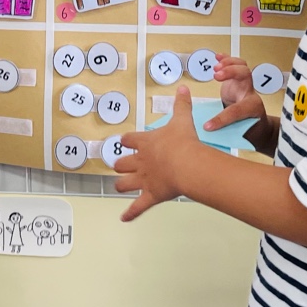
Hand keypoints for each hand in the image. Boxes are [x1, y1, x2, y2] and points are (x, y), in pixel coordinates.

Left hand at [114, 86, 203, 221]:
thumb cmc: (183, 143)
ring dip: (122, 185)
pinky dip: (131, 213)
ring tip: (120, 186)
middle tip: (121, 166)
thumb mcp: (182, 119)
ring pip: (124, 184)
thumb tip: (183, 88)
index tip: (125, 141)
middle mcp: (140, 162)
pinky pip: (138, 207)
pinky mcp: (151, 195)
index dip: (126, 141)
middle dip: (121, 165)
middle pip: (122, 164)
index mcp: (145, 143)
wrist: (186, 163)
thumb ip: (181, 104)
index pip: (129, 140)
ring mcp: (144, 180)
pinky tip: (124, 218)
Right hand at [208, 55, 268, 131]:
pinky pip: (236, 65)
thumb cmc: (247, 129)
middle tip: (215, 76)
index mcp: (252, 109)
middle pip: (246, 75)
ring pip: (242, 67)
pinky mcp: (238, 80)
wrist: (257, 124)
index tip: (207, 125)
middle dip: (231, 72)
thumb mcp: (239, 133)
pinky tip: (217, 57)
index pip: (237, 110)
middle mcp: (250, 94)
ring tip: (215, 68)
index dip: (221, 119)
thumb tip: (208, 136)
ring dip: (229, 63)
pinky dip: (226, 59)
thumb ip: (226, 132)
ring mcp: (245, 85)